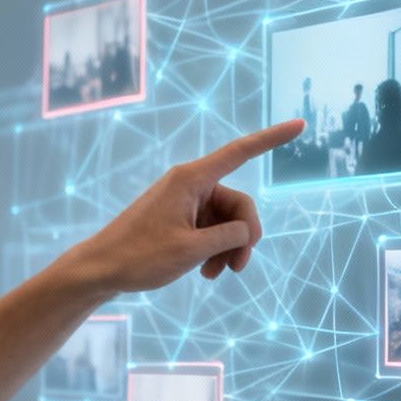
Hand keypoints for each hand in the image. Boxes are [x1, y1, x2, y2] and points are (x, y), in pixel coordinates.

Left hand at [61, 119, 304, 294]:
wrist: (100, 270)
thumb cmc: (139, 256)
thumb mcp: (192, 250)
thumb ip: (229, 235)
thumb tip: (246, 229)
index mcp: (191, 179)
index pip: (241, 152)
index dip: (272, 139)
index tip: (300, 126)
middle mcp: (190, 184)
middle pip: (239, 203)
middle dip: (244, 236)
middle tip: (237, 267)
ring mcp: (185, 201)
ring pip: (227, 221)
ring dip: (228, 249)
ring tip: (214, 275)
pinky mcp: (180, 217)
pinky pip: (211, 229)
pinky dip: (214, 250)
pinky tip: (205, 272)